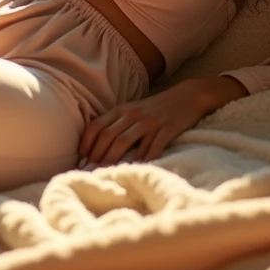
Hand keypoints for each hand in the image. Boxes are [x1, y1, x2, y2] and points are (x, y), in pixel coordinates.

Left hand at [77, 82, 212, 166]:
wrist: (187, 96)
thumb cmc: (156, 108)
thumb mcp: (133, 110)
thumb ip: (117, 123)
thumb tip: (98, 146)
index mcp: (122, 109)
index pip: (97, 125)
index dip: (87, 142)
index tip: (82, 157)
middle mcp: (133, 114)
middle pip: (109, 135)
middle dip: (98, 155)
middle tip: (91, 171)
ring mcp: (150, 121)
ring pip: (126, 141)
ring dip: (114, 158)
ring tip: (107, 173)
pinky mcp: (167, 128)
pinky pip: (153, 145)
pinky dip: (144, 158)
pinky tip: (138, 169)